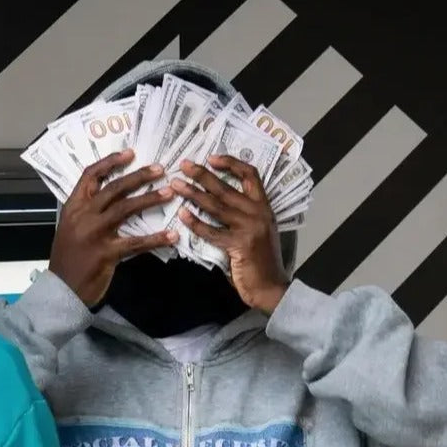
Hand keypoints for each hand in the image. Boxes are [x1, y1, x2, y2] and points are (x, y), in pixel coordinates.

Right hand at [49, 150, 178, 307]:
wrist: (61, 290)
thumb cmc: (68, 261)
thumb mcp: (70, 230)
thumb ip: (87, 214)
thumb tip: (112, 200)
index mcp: (73, 208)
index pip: (90, 176)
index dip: (110, 162)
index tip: (130, 154)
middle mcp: (83, 216)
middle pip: (114, 188)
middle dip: (139, 176)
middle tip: (160, 170)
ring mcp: (95, 234)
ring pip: (126, 208)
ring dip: (150, 199)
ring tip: (169, 192)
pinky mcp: (107, 253)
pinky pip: (136, 243)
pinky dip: (155, 239)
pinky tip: (171, 235)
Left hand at [173, 155, 289, 314]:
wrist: (270, 288)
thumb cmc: (260, 263)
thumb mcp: (257, 233)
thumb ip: (241, 218)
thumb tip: (214, 204)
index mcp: (264, 207)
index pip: (250, 175)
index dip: (231, 163)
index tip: (211, 158)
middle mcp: (258, 213)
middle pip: (226, 187)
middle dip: (202, 174)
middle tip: (183, 165)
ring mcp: (249, 228)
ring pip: (216, 206)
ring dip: (193, 194)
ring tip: (176, 185)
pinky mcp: (239, 245)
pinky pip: (212, 231)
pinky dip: (196, 223)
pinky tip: (182, 215)